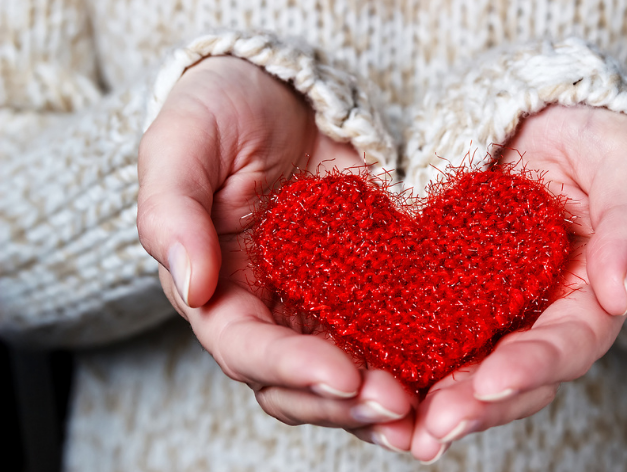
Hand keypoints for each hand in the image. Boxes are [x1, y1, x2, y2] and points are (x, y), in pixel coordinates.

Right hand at [137, 56, 413, 451]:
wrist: (285, 92)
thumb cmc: (221, 110)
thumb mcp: (183, 144)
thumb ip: (171, 212)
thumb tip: (192, 285)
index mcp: (218, 291)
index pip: (246, 349)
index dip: (291, 369)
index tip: (343, 376)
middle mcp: (270, 313)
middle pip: (299, 384)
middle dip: (345, 405)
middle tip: (399, 408)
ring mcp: (322, 305)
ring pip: (348, 376)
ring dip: (383, 404)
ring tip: (428, 415)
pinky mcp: (371, 288)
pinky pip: (391, 335)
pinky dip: (418, 363)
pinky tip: (454, 374)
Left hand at [409, 105, 626, 461]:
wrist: (531, 111)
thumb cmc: (587, 130)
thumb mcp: (620, 158)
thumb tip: (621, 292)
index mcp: (589, 292)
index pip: (572, 342)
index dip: (537, 365)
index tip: (494, 380)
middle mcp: (541, 314)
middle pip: (516, 375)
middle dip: (478, 406)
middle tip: (435, 429)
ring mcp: (494, 309)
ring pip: (469, 369)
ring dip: (437, 403)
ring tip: (401, 427)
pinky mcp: (450, 295)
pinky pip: (428, 336)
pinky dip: (405, 365)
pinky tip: (371, 382)